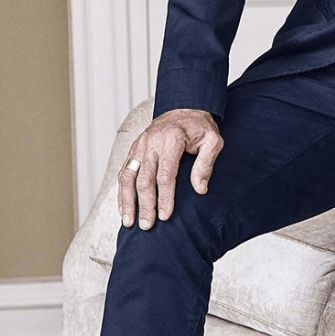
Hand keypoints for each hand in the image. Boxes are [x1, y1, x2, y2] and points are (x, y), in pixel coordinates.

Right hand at [118, 109, 223, 230]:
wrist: (184, 109)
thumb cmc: (200, 128)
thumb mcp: (212, 141)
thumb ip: (206, 164)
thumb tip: (200, 190)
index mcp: (171, 140)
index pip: (165, 175)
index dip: (164, 197)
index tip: (165, 216)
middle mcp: (151, 143)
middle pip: (144, 179)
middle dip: (145, 205)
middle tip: (147, 226)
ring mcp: (139, 146)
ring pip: (128, 177)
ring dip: (127, 201)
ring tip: (130, 222)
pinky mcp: (134, 150)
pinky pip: (124, 172)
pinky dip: (122, 192)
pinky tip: (124, 208)